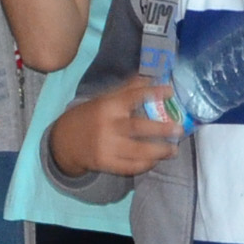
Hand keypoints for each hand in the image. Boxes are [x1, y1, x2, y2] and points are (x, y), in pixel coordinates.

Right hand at [48, 90, 183, 179]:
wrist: (64, 142)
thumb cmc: (89, 116)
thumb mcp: (104, 99)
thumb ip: (127, 89)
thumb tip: (151, 76)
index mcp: (108, 106)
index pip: (132, 96)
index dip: (152, 93)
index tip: (170, 91)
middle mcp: (108, 126)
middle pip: (138, 128)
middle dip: (161, 129)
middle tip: (179, 129)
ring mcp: (107, 147)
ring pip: (137, 151)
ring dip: (159, 151)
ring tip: (173, 150)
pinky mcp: (106, 164)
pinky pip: (130, 166)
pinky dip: (145, 164)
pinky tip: (155, 160)